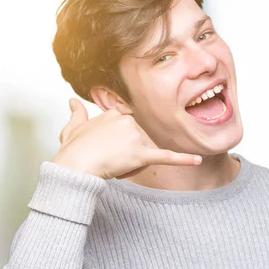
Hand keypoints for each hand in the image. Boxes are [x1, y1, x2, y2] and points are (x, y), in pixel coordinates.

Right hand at [52, 98, 201, 179]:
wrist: (74, 166)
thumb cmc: (72, 151)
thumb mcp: (71, 128)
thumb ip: (76, 113)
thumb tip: (72, 101)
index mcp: (116, 113)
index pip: (130, 129)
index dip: (121, 142)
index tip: (108, 149)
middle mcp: (128, 121)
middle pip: (141, 141)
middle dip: (128, 155)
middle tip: (109, 160)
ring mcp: (136, 136)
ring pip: (146, 153)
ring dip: (133, 164)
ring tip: (114, 166)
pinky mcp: (142, 154)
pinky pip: (166, 157)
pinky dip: (183, 159)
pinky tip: (197, 160)